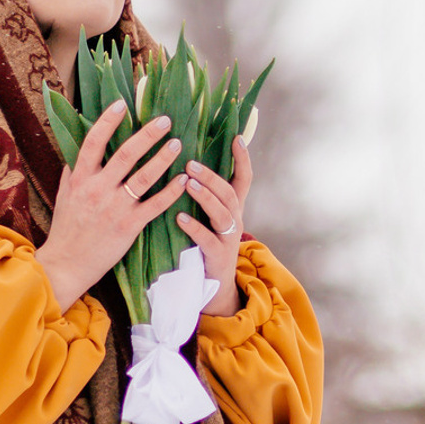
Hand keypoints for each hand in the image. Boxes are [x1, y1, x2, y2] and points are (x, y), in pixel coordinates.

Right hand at [34, 103, 186, 312]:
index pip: (94, 142)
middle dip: (147, 135)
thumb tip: (75, 154)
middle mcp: (98, 189)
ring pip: (144, 177)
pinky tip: (184, 179)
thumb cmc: (66, 229)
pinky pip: (155, 205)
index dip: (107, 121)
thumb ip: (71, 173)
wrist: (67, 263)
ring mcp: (115, 207)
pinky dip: (171, 191)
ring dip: (163, 158)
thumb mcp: (63, 196)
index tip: (122, 104)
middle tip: (165, 120)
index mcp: (80, 178)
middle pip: (126, 154)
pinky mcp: (129, 225)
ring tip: (178, 143)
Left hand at [178, 137, 252, 318]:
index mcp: (234, 208)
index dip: (243, 158)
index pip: (244, 179)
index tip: (236, 137)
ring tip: (188, 184)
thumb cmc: (206, 244)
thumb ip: (204, 195)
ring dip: (206, 197)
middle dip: (212, 177)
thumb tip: (187, 165)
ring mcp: (228, 239)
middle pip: (230, 193)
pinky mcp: (218, 257)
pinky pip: (207, 239)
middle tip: (191, 163)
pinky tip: (180, 217)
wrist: (214, 286)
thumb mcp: (209, 218)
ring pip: (223, 214)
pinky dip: (194, 227)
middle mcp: (235, 220)